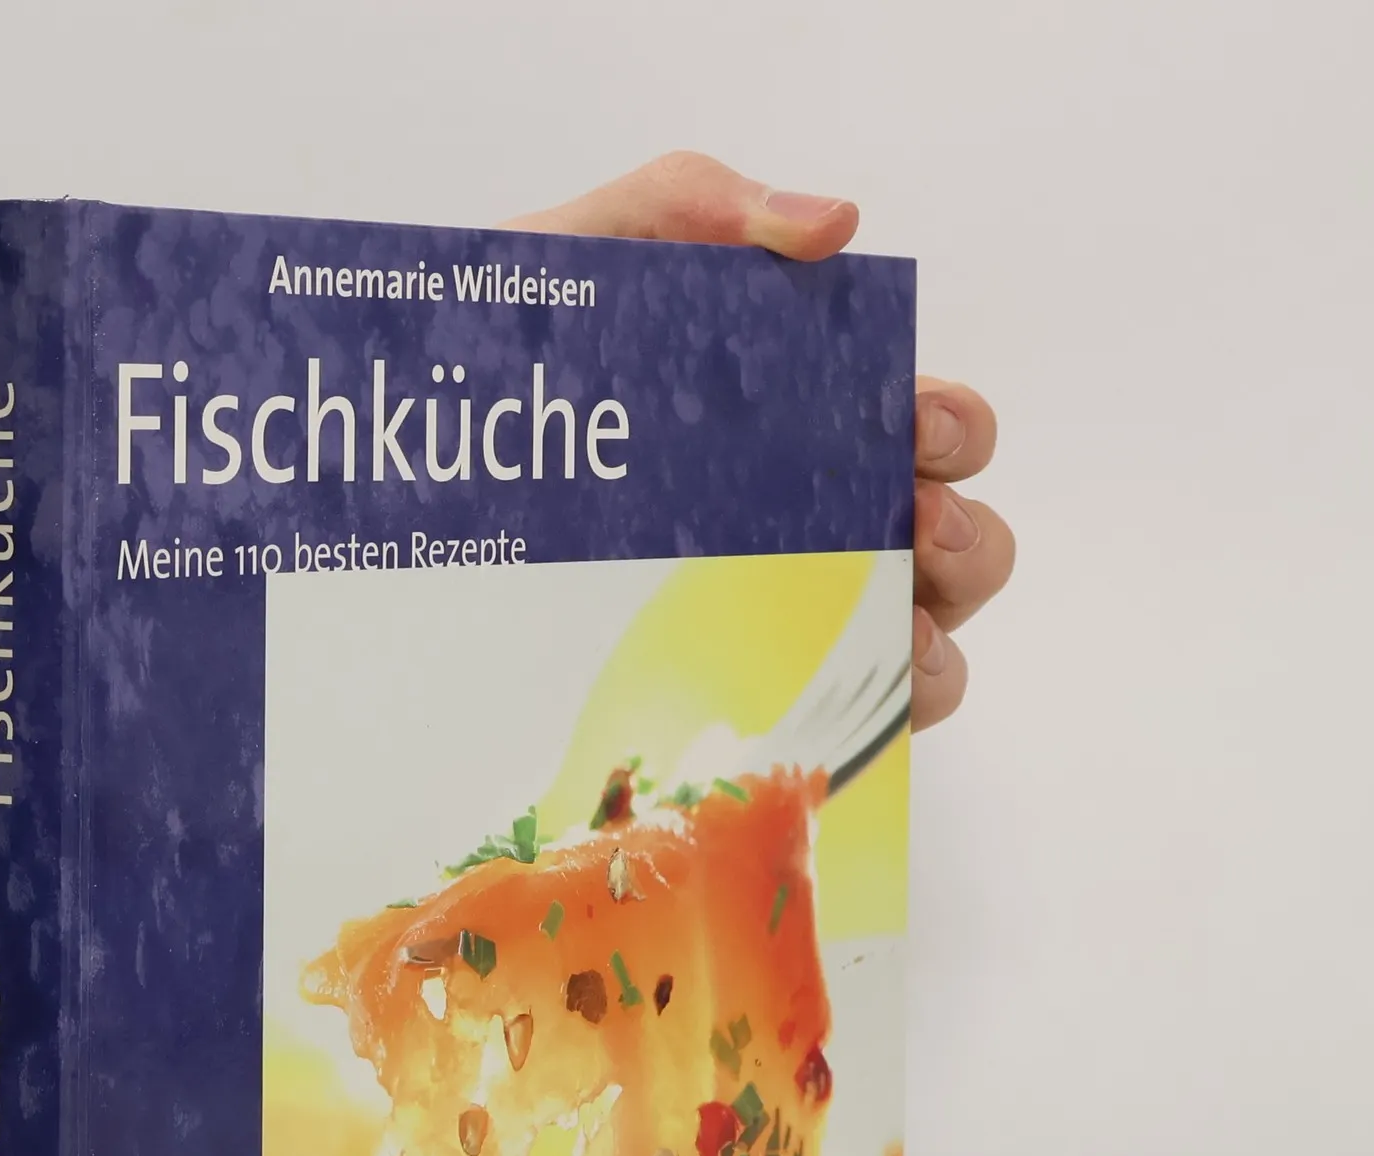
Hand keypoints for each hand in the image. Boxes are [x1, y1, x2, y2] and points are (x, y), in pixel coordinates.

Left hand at [506, 152, 1011, 732]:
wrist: (409, 457)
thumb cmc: (511, 357)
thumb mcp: (596, 250)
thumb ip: (701, 205)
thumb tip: (833, 226)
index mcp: (810, 423)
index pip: (936, 431)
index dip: (952, 431)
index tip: (910, 427)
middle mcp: (816, 526)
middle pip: (959, 546)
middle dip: (964, 541)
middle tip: (906, 528)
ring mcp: (780, 621)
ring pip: (925, 647)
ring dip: (935, 643)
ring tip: (886, 625)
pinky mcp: (734, 703)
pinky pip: (838, 733)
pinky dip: (868, 729)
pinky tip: (822, 712)